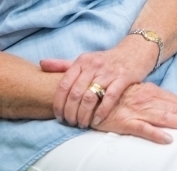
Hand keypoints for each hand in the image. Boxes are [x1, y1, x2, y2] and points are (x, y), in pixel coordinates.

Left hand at [40, 36, 157, 127]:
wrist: (135, 51)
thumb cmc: (107, 60)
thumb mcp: (85, 59)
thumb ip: (63, 65)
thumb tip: (41, 64)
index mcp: (82, 61)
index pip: (64, 84)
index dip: (58, 103)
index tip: (58, 116)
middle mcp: (94, 65)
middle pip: (75, 93)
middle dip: (70, 112)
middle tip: (71, 123)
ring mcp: (108, 72)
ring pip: (90, 97)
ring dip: (84, 115)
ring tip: (82, 124)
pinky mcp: (123, 78)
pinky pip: (109, 97)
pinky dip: (102, 112)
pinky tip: (97, 121)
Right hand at [92, 82, 176, 143]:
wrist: (88, 91)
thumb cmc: (114, 94)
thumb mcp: (136, 93)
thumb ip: (152, 98)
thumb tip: (168, 106)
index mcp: (151, 92)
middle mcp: (147, 99)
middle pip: (176, 110)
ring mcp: (137, 110)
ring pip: (164, 118)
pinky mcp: (125, 121)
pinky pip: (142, 128)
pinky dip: (155, 133)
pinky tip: (167, 139)